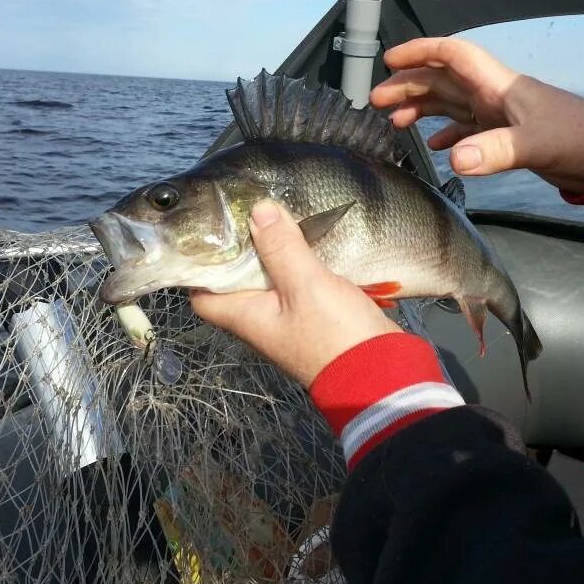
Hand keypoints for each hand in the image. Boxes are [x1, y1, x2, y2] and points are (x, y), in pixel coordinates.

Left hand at [189, 200, 401, 386]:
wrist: (383, 373)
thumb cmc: (335, 335)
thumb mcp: (306, 284)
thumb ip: (281, 247)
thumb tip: (257, 211)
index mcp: (246, 317)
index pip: (202, 295)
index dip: (199, 267)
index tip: (208, 236)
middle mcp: (261, 320)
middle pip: (238, 281)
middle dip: (243, 249)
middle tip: (248, 213)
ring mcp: (289, 319)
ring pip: (272, 280)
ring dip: (276, 253)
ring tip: (280, 217)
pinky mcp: (316, 316)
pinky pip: (300, 285)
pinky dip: (302, 263)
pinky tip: (312, 240)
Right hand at [370, 37, 583, 194]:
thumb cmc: (579, 139)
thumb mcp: (535, 145)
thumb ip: (495, 151)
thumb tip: (453, 159)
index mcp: (498, 86)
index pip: (452, 55)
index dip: (420, 52)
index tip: (389, 61)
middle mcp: (493, 95)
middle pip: (442, 80)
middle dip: (409, 85)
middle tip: (376, 100)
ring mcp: (499, 116)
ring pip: (450, 104)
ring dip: (422, 109)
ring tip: (393, 121)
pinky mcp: (505, 137)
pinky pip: (467, 130)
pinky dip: (447, 135)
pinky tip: (435, 147)